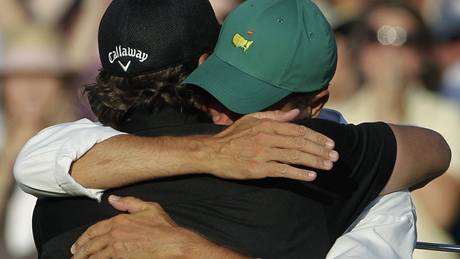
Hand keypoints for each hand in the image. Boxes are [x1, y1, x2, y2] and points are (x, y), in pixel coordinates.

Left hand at [71, 196, 246, 258]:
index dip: (85, 237)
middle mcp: (115, 232)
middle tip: (75, 254)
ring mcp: (117, 246)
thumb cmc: (164, 227)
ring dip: (84, 258)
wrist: (173, 243)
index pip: (96, 229)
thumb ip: (128, 202)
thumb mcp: (148, 208)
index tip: (79, 244)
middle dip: (80, 250)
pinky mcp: (121, 257)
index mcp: (120, 220)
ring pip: (94, 254)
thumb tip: (112, 199)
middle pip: (91, 243)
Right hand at [205, 109, 338, 181]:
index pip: (298, 130)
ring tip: (328, 165)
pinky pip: (283, 170)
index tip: (329, 143)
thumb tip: (296, 112)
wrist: (212, 153)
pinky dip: (298, 173)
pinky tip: (311, 176)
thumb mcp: (252, 119)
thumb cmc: (232, 136)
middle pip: (300, 143)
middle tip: (334, 156)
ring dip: (314, 161)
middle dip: (320, 150)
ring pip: (295, 156)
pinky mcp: (259, 168)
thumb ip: (275, 116)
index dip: (316, 137)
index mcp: (267, 125)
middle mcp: (267, 137)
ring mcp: (263, 153)